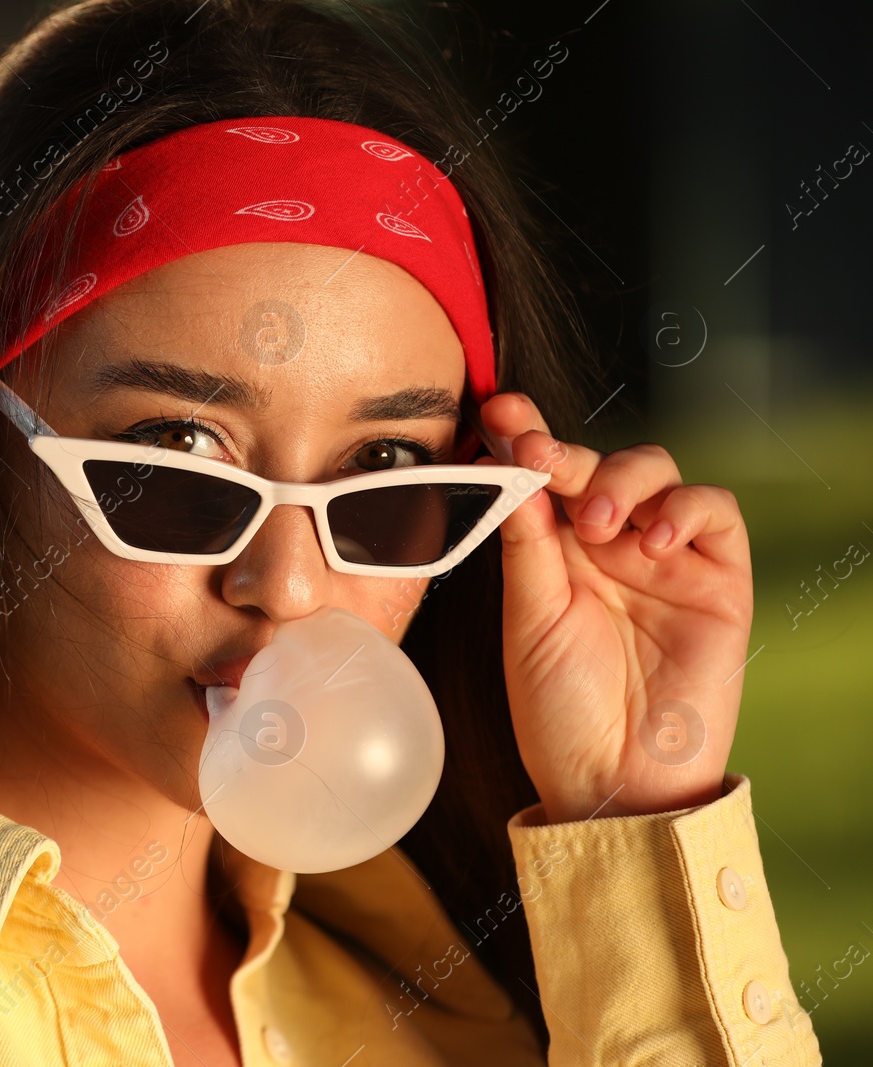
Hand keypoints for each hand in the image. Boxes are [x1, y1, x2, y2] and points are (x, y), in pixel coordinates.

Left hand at [475, 392, 752, 823]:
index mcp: (554, 553)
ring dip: (623, 479)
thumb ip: (526, 542)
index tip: (497, 410)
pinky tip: (651, 537)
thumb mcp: (528, 617)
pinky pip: (715, 513)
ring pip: (657, 473)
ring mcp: (665, 560)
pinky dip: (685, 507)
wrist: (614, 781)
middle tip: (539, 458)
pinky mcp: (718, 580)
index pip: (543, 478)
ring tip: (594, 522)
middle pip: (597, 464)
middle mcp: (609, 547)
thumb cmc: (560, 710)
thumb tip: (509, 467)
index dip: (524, 436)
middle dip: (567, 450)